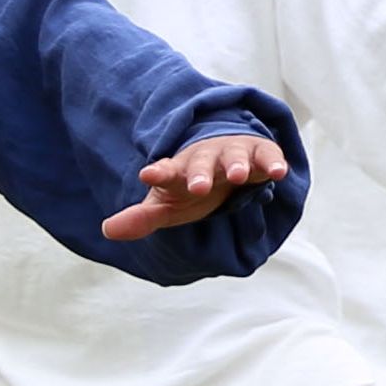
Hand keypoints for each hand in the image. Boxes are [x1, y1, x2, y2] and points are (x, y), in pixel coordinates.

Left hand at [104, 127, 289, 242]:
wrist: (225, 159)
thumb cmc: (192, 185)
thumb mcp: (168, 204)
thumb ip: (142, 218)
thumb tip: (106, 231)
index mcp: (180, 170)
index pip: (166, 171)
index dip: (158, 173)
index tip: (147, 174)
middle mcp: (206, 158)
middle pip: (200, 163)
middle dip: (199, 173)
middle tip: (197, 187)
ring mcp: (233, 154)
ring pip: (234, 156)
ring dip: (236, 164)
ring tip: (238, 176)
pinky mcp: (259, 155)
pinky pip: (267, 155)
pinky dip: (273, 162)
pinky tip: (279, 173)